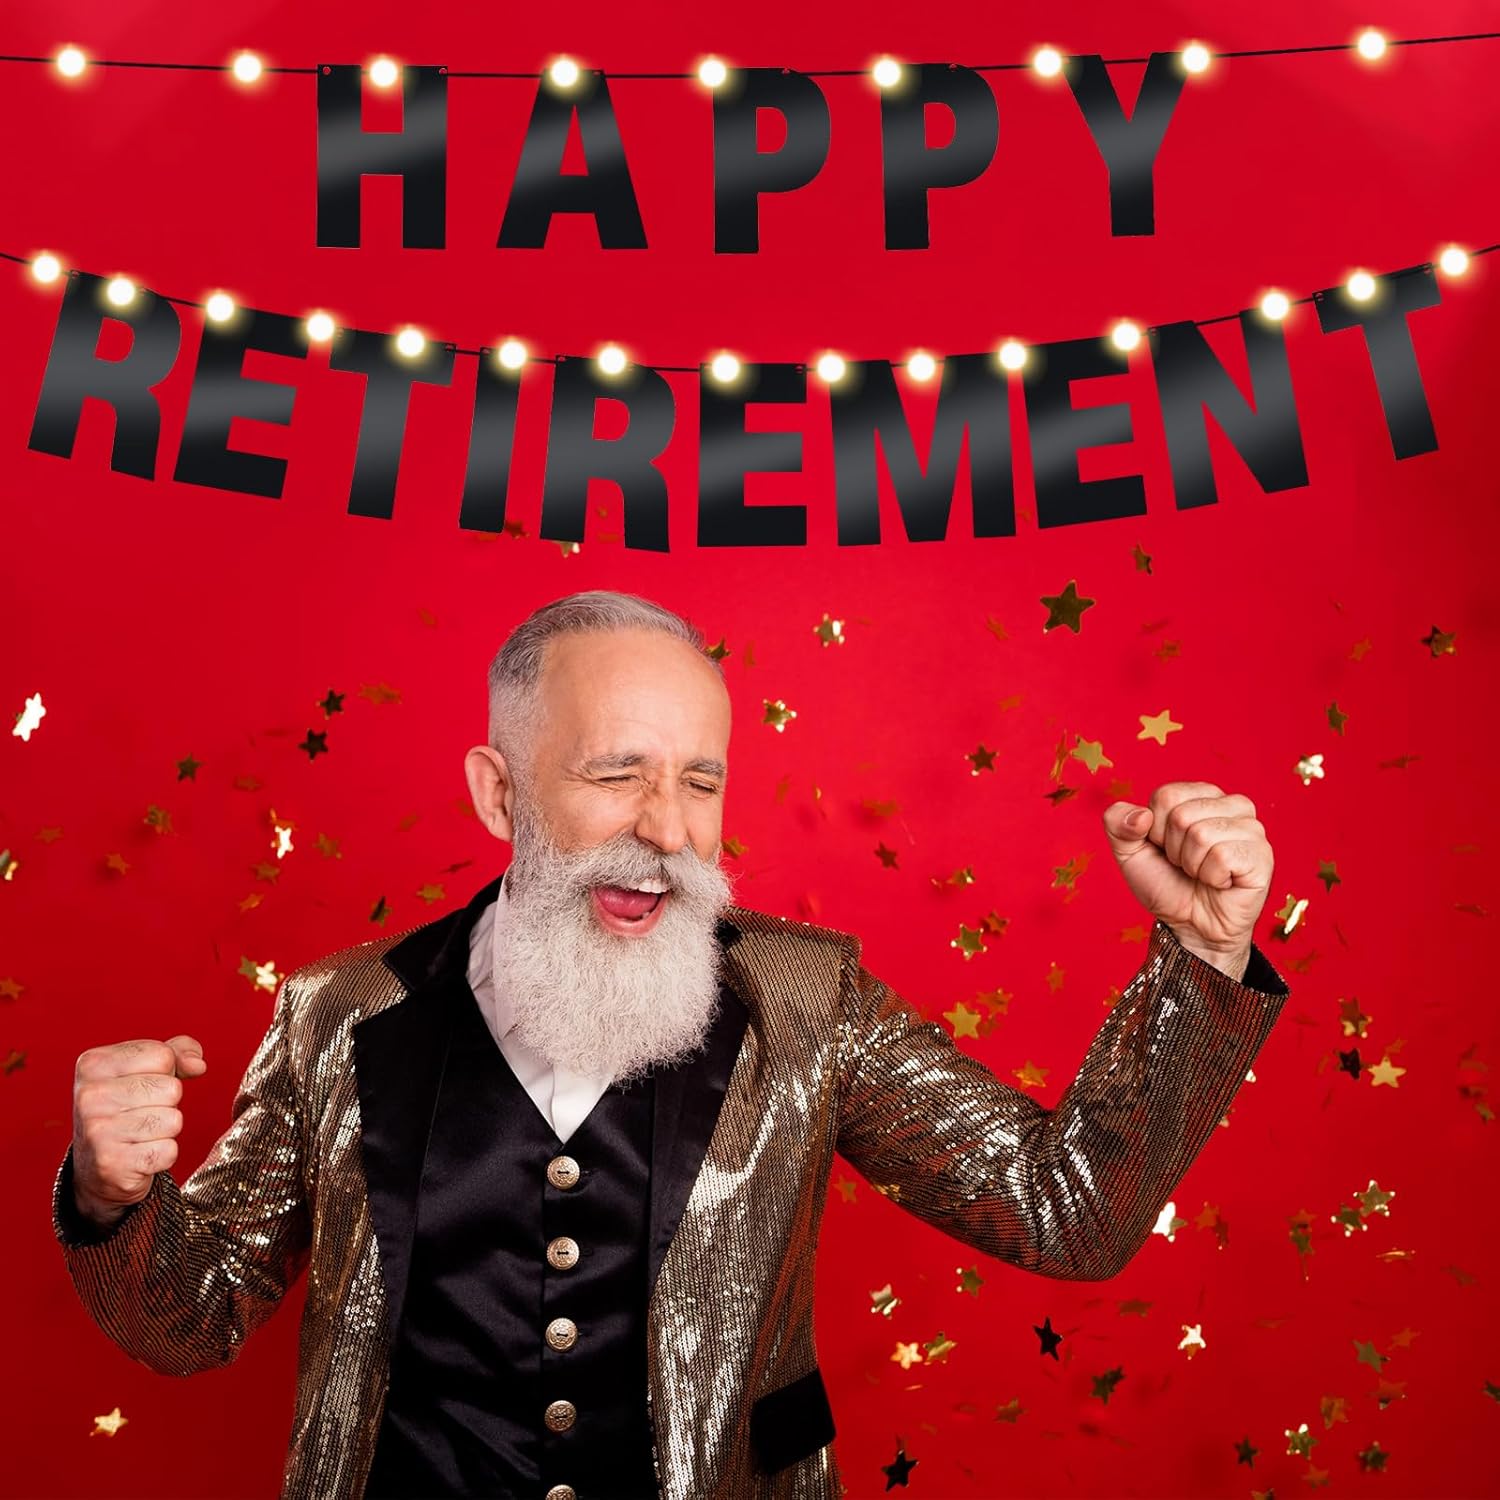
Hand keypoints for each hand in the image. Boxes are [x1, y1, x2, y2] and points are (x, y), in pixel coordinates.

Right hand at [70, 1036, 207, 1226]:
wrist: (94, 1167)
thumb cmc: (125, 1108)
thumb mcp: (145, 1068)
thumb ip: (177, 1051)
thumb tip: (197, 1065)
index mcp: (93, 1063)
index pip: (163, 1055)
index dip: (166, 1071)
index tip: (141, 1085)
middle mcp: (90, 1096)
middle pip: (172, 1089)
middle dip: (167, 1102)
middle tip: (140, 1113)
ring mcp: (98, 1131)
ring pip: (173, 1120)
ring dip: (166, 1130)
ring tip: (139, 1134)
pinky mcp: (112, 1164)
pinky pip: (169, 1151)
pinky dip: (162, 1154)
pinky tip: (138, 1155)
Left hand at [1102, 782, 1272, 960]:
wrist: (1190, 926)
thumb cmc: (1166, 884)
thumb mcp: (1129, 852)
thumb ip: (1117, 822)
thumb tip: (1140, 815)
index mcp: (1201, 795)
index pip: (1166, 795)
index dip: (1155, 830)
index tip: (1166, 848)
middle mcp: (1232, 805)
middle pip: (1182, 815)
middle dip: (1174, 849)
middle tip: (1186, 865)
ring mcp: (1252, 829)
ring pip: (1201, 834)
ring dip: (1192, 864)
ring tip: (1202, 873)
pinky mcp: (1262, 855)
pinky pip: (1223, 855)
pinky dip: (1211, 876)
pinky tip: (1221, 882)